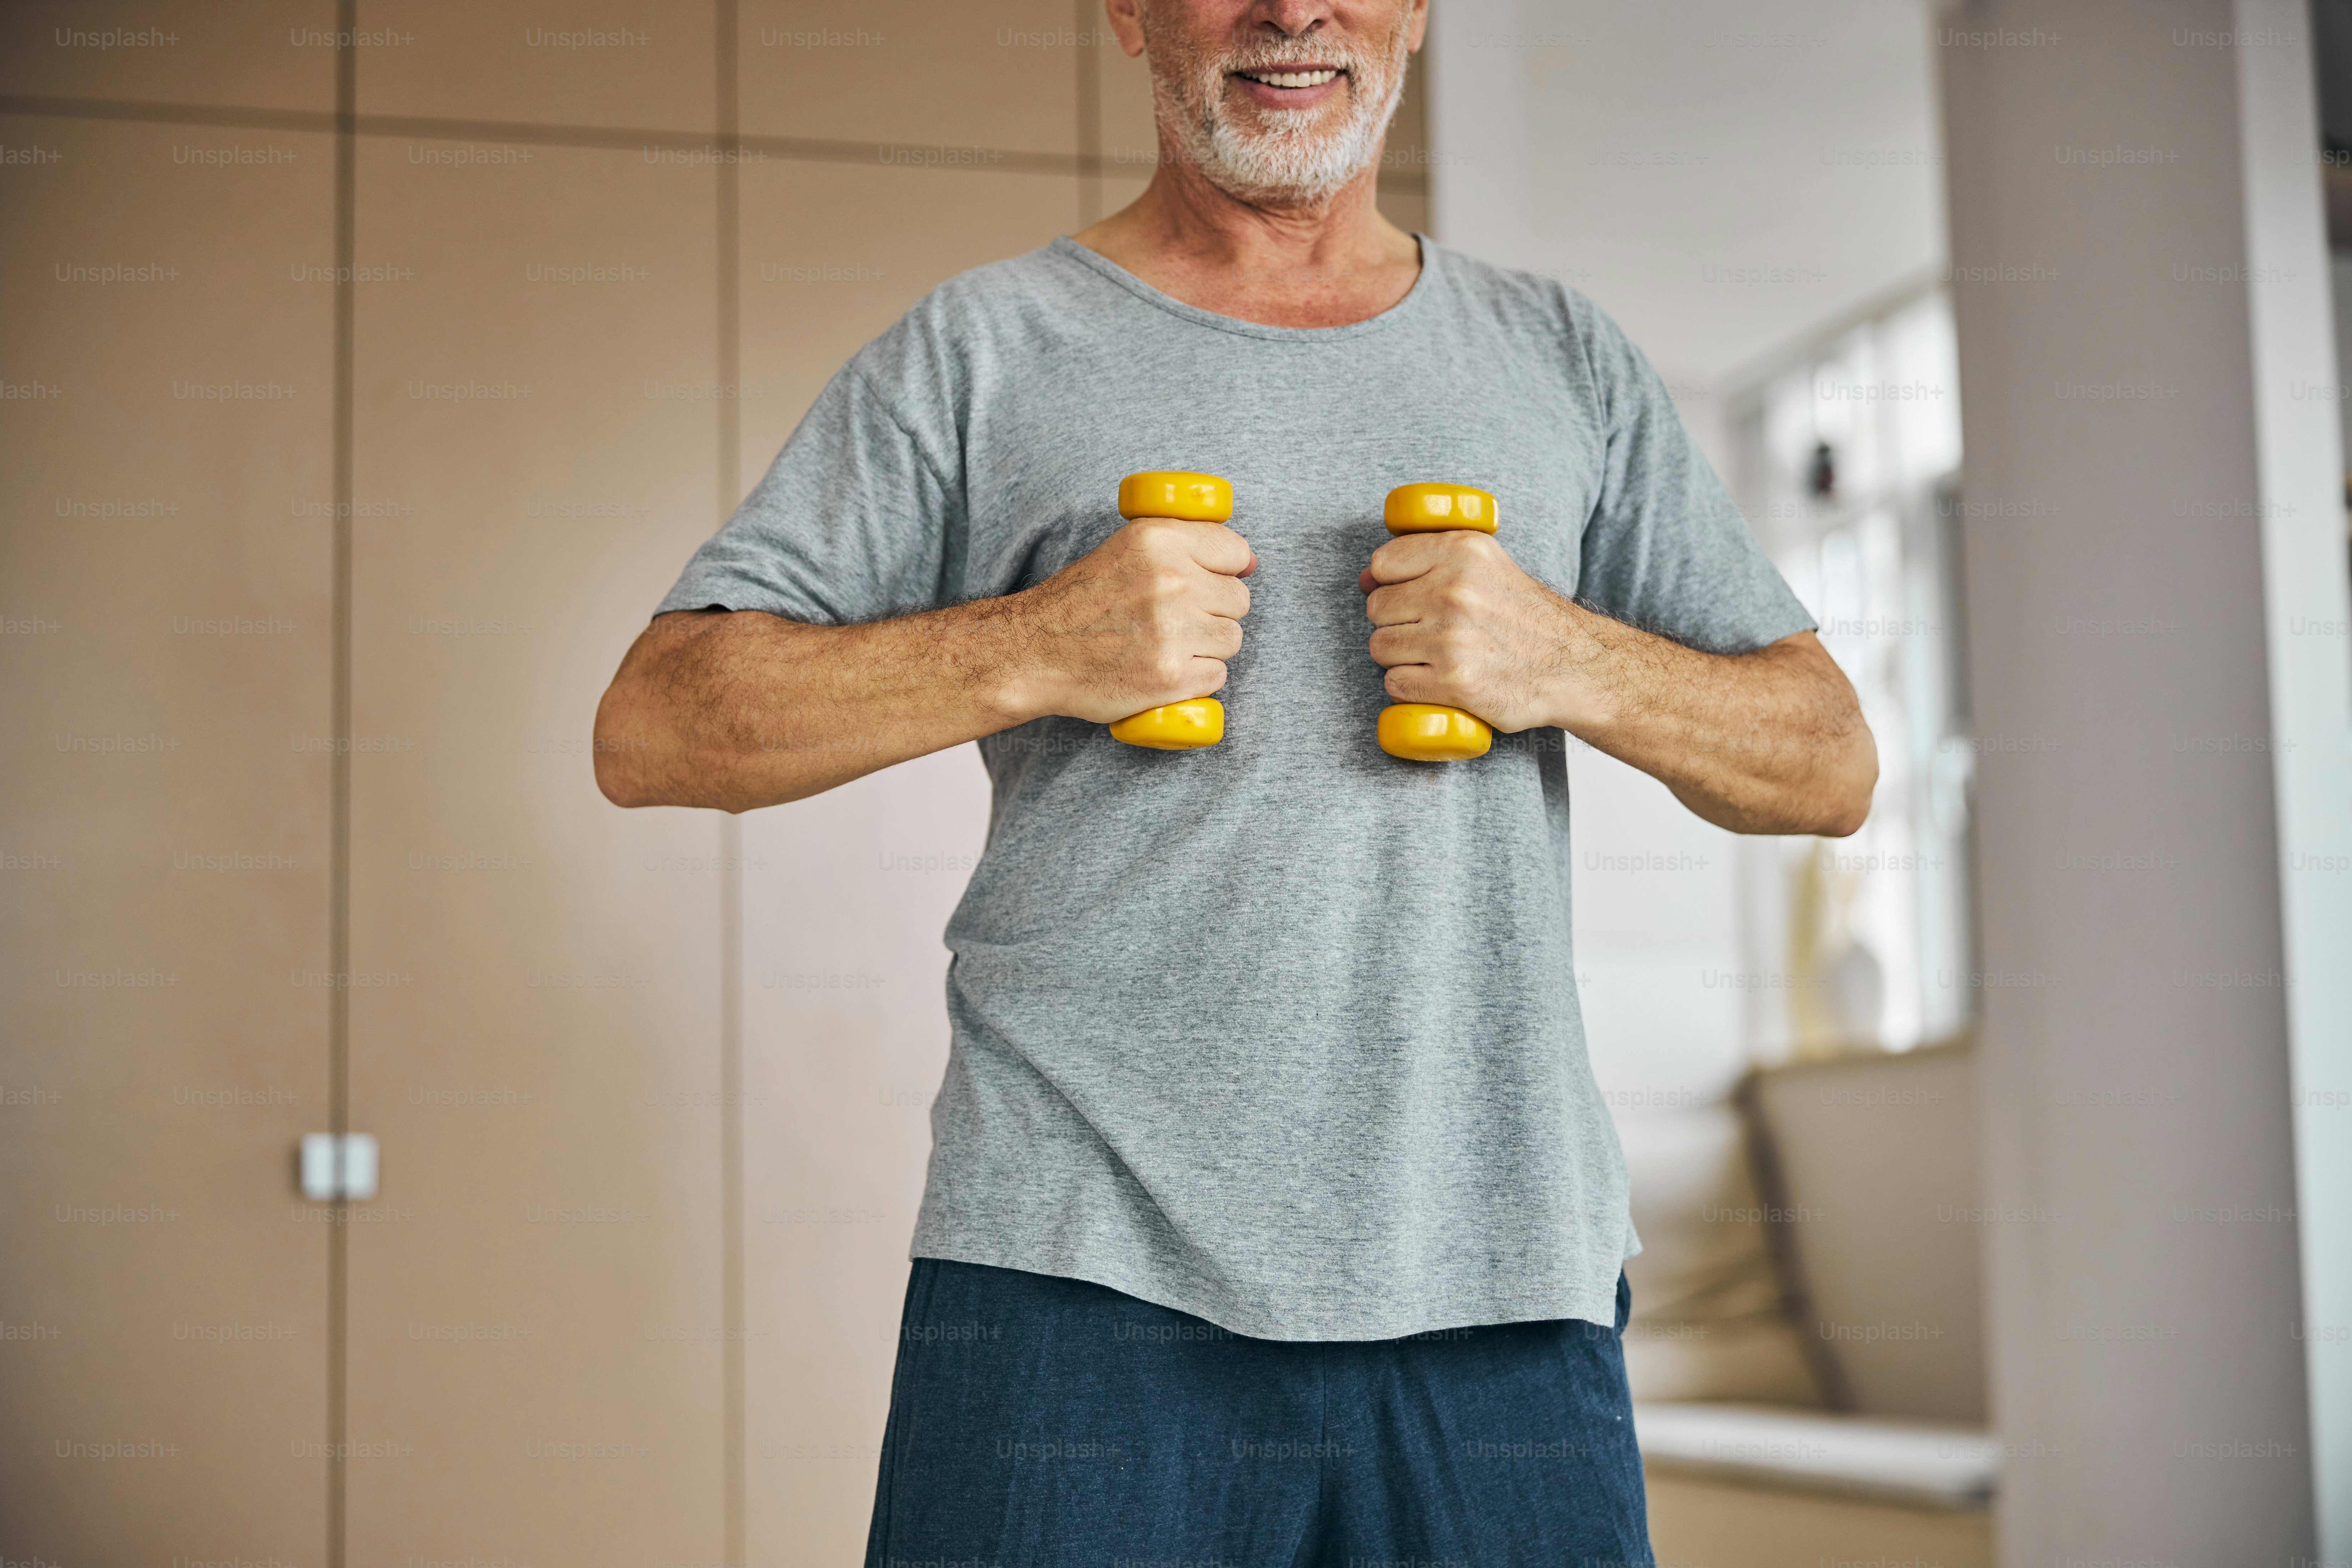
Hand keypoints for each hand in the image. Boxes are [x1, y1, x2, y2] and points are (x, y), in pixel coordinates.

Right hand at [1005, 514, 1256, 722]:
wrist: (1034, 652)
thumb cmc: (1080, 602)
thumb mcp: (1126, 549)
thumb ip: (1182, 544)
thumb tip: (1249, 562)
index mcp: (1159, 539)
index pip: (1235, 551)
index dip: (1224, 571)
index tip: (1206, 584)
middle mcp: (1170, 581)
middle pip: (1238, 600)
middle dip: (1213, 612)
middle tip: (1174, 621)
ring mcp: (1172, 631)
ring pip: (1232, 639)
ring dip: (1207, 647)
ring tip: (1166, 646)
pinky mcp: (1171, 676)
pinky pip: (1217, 676)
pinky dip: (1196, 679)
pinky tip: (1164, 671)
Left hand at [1360, 531, 1581, 733]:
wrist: (1575, 666)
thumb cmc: (1524, 617)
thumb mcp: (1485, 566)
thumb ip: (1428, 561)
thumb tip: (1365, 579)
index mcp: (1463, 551)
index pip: (1383, 563)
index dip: (1391, 584)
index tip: (1414, 598)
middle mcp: (1455, 590)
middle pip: (1377, 608)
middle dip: (1397, 624)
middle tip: (1433, 632)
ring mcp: (1452, 639)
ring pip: (1380, 647)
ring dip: (1401, 658)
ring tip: (1439, 657)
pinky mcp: (1453, 682)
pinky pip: (1395, 684)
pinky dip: (1411, 688)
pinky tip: (1440, 681)